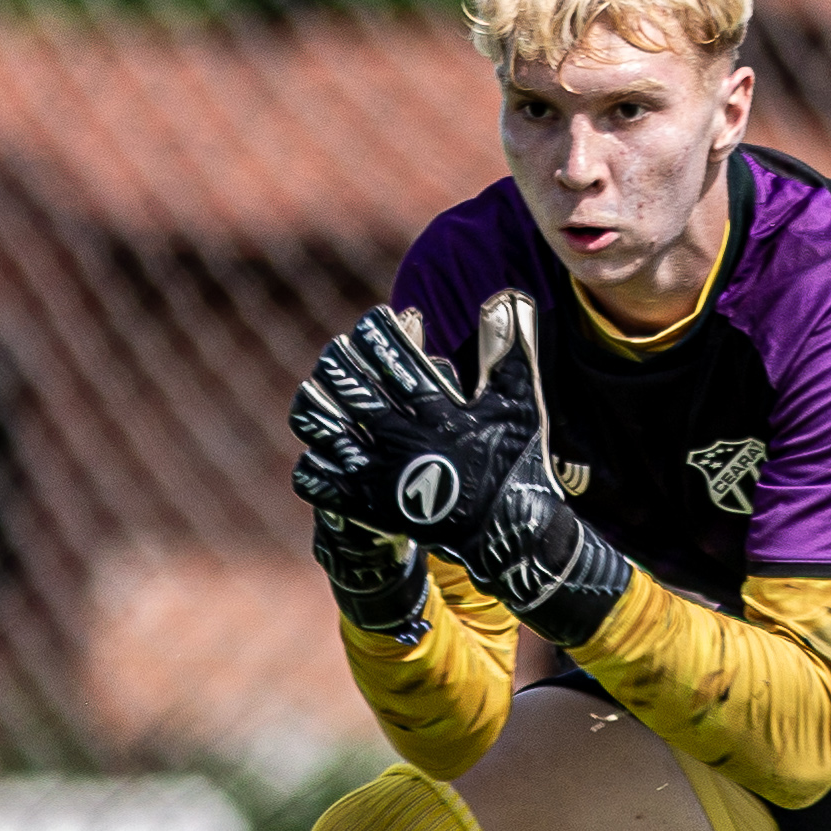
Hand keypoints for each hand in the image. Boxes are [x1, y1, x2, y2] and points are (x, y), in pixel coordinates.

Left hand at [290, 297, 632, 644]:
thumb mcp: (518, 402)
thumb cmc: (515, 462)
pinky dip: (312, 462)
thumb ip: (507, 350)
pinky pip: (319, 481)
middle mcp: (403, 439)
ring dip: (314, 406)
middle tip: (338, 352)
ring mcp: (382, 474)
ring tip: (315, 392)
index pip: (392, 358)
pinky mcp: (368, 506)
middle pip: (349, 387)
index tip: (372, 321)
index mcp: (436, 411)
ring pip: (325, 430)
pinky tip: (318, 449)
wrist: (506, 532)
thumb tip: (506, 297)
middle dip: (338, 361)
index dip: (374, 332)